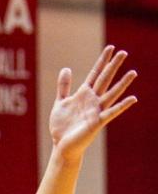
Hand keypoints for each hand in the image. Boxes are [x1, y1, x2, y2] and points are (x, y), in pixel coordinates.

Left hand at [50, 46, 136, 164]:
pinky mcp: (97, 122)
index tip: (111, 48)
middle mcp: (93, 100)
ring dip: (122, 84)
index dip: (102, 61)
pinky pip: (111, 112)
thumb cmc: (62, 126)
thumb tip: (67, 68)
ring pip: (111, 94)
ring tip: (133, 73)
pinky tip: (132, 99)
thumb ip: (64, 86)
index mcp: (84, 94)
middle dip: (113, 66)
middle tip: (124, 52)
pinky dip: (122, 106)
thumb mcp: (61, 103)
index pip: (96, 73)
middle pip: (105, 79)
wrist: (62, 145)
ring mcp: (96, 110)